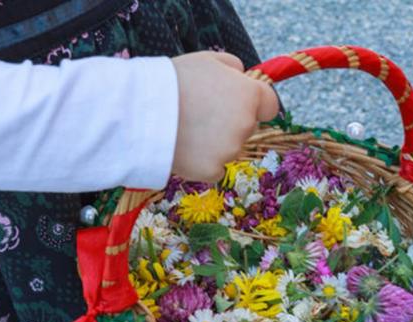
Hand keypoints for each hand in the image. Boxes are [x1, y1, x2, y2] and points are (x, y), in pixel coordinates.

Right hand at [171, 51, 278, 183]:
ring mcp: (230, 151)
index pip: (270, 105)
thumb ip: (232, 66)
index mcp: (249, 96)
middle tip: (199, 114)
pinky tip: (183, 149)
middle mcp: (246, 125)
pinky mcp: (212, 171)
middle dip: (229, 123)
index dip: (256, 104)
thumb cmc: (173, 81)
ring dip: (214, 143)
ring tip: (184, 129)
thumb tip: (242, 75)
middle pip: (247, 128)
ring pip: (229, 149)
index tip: (240, 104)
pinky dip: (202, 162)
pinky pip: (214, 169)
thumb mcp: (206, 59)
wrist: (142, 113)